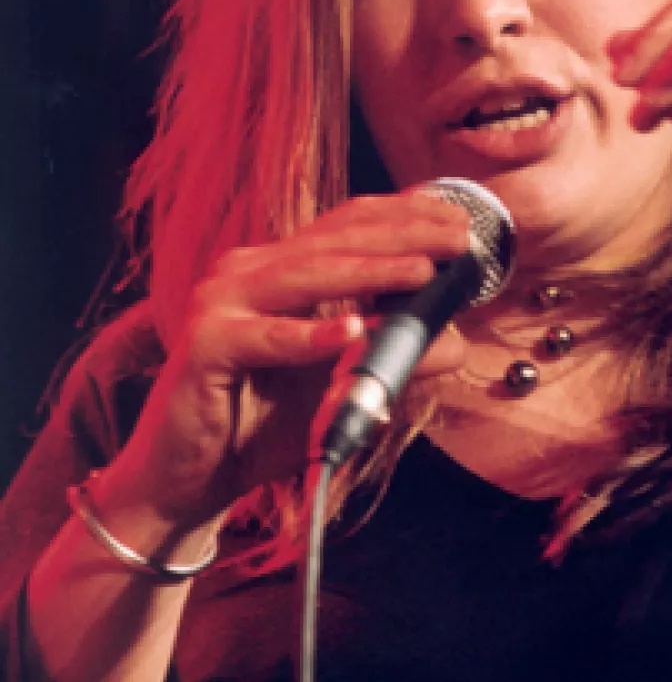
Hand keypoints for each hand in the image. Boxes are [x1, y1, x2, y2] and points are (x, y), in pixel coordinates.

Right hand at [102, 193, 469, 527]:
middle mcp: (248, 273)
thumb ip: (390, 359)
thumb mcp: (340, 386)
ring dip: (368, 273)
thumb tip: (455, 342)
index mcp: (279, 268)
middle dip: (402, 236)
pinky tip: (352, 331)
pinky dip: (309, 336)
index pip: (347, 226)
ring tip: (420, 272)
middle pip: (333, 241)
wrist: (192, 475)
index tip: (459, 220)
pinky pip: (264, 338)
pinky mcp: (205, 347)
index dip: (404, 216)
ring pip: (304, 277)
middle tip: (457, 238)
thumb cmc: (264, 423)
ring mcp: (221, 304)